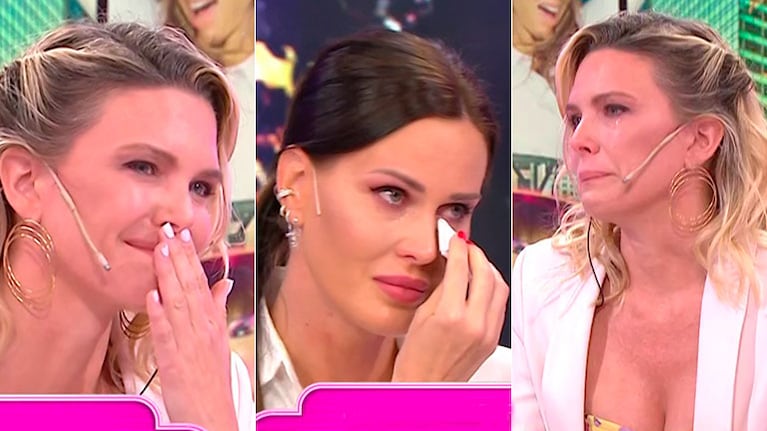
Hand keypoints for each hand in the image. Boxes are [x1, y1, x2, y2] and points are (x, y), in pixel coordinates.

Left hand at [145, 225, 236, 430]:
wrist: (211, 413)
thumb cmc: (212, 378)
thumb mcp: (219, 339)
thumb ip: (218, 308)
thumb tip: (224, 283)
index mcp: (212, 322)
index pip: (201, 282)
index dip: (190, 258)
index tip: (182, 234)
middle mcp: (203, 328)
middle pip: (190, 287)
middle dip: (179, 258)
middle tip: (169, 231)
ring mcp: (189, 343)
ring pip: (178, 304)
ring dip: (168, 276)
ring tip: (159, 251)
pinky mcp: (174, 360)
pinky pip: (166, 334)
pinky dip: (159, 315)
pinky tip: (152, 296)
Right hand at [392, 232, 508, 381]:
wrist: (425, 387)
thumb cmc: (416, 357)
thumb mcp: (422, 315)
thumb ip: (441, 287)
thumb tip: (452, 263)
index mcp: (450, 315)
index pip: (460, 268)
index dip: (459, 248)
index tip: (456, 239)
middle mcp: (473, 323)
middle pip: (486, 274)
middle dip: (477, 254)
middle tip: (467, 247)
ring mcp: (487, 332)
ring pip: (500, 287)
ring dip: (488, 269)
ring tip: (475, 263)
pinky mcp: (493, 339)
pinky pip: (500, 305)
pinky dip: (493, 288)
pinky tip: (481, 285)